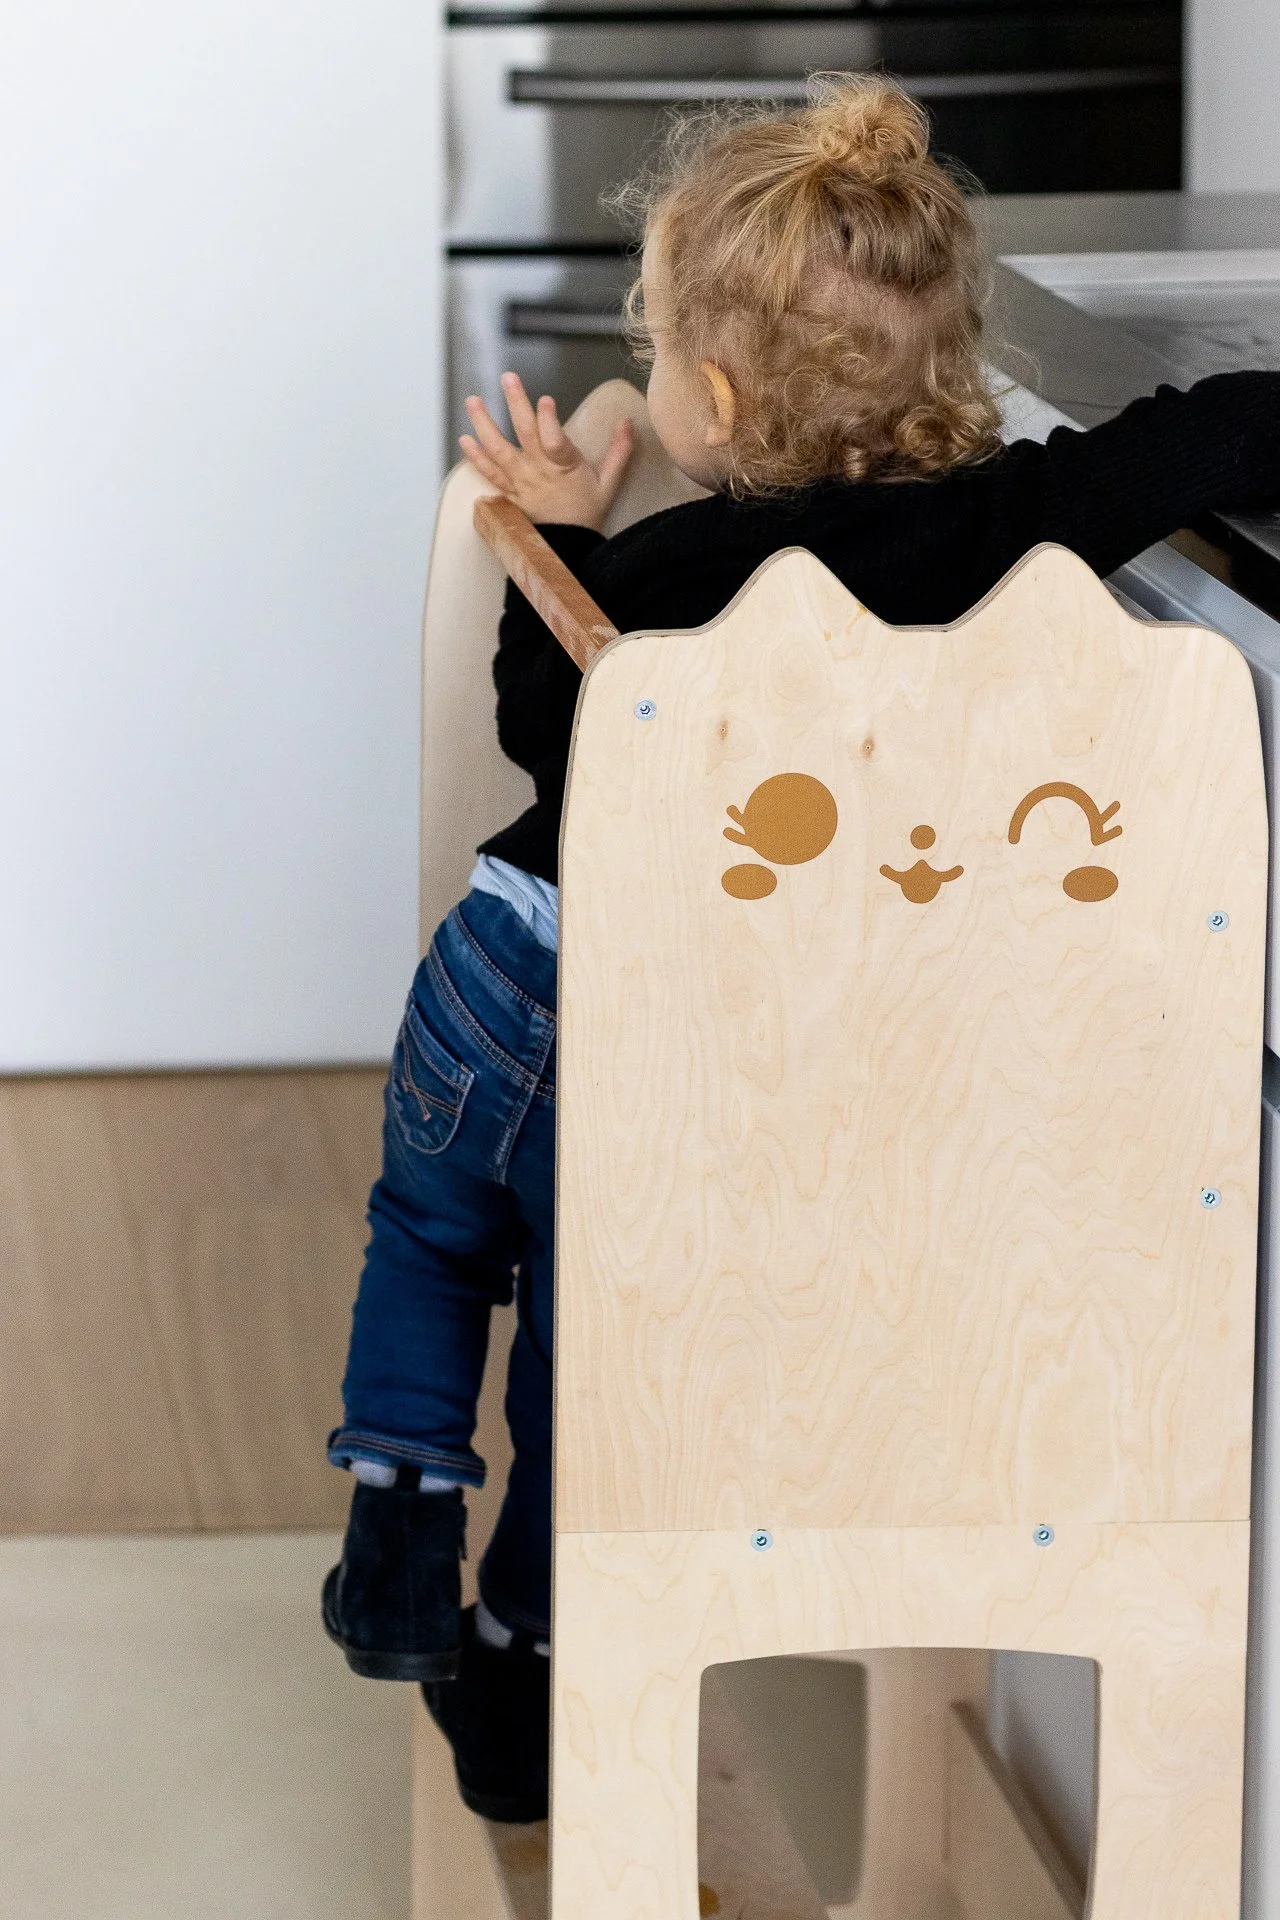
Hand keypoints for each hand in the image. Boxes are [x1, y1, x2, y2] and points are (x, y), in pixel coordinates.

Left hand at [460, 372, 633, 529]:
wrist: (568, 546)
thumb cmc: (587, 512)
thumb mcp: (609, 483)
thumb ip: (619, 452)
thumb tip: (628, 422)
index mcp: (566, 467)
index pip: (556, 442)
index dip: (550, 421)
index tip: (545, 399)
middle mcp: (539, 472)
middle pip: (525, 434)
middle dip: (516, 403)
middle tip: (507, 377)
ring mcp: (521, 482)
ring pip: (499, 450)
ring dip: (484, 424)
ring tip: (473, 400)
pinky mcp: (509, 492)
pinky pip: (490, 473)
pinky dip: (476, 457)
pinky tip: (465, 439)